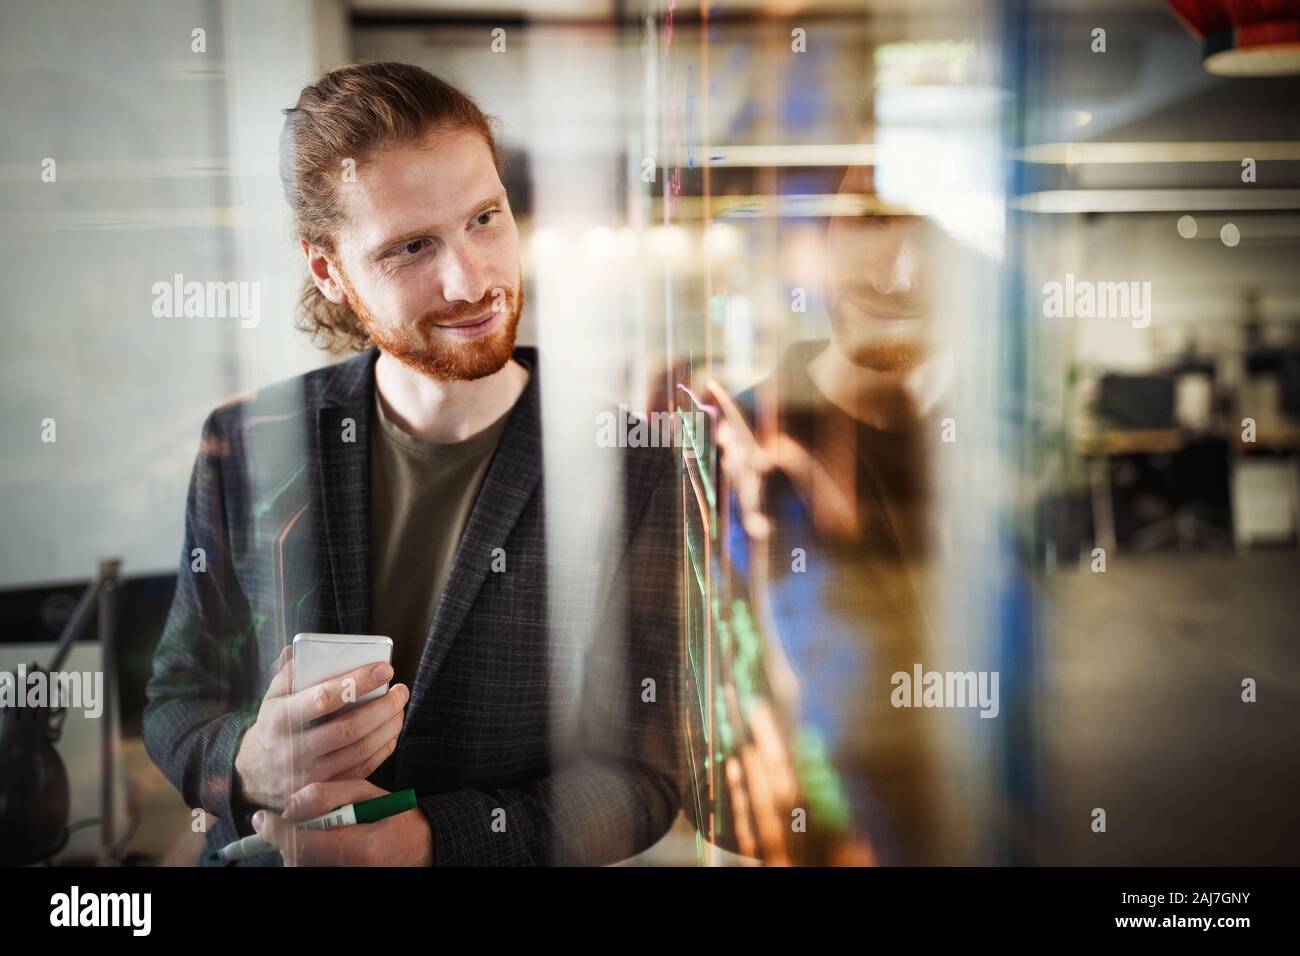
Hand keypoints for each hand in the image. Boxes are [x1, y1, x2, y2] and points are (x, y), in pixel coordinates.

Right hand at [234, 645, 409, 808]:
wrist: (254, 775)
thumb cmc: (273, 726)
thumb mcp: (272, 698)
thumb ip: (288, 673)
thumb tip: (302, 650)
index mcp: (279, 720)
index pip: (323, 699)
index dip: (357, 682)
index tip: (385, 669)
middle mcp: (292, 751)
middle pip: (349, 729)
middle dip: (383, 707)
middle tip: (401, 691)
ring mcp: (308, 777)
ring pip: (360, 750)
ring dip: (388, 727)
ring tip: (399, 708)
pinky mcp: (323, 792)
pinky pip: (362, 770)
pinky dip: (383, 749)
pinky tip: (391, 731)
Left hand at [251, 779, 433, 865]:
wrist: (420, 847)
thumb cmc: (394, 816)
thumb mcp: (366, 792)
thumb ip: (326, 794)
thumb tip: (289, 806)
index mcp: (358, 848)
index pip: (302, 843)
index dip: (277, 831)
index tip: (262, 819)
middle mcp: (349, 871)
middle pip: (295, 859)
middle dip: (288, 838)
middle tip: (300, 822)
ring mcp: (345, 877)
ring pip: (300, 866)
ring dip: (298, 849)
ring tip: (323, 833)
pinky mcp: (339, 879)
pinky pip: (310, 868)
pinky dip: (309, 857)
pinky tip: (326, 845)